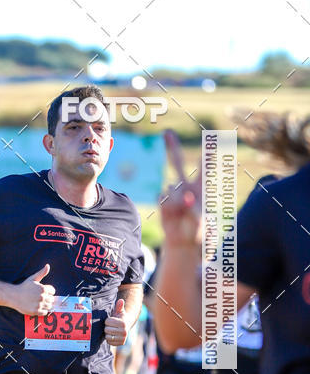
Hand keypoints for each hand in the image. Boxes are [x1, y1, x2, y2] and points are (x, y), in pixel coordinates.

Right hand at [8, 264, 55, 316]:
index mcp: (43, 289)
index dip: (48, 292)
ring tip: (38, 302)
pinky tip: (36, 307)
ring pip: (49, 306)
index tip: (42, 292)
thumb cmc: (24, 287)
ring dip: (45, 305)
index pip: (53, 292)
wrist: (14, 296)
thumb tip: (48, 265)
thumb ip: (42, 272)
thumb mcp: (33, 278)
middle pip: (51, 300)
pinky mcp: (36, 311)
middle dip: (47, 299)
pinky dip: (42, 311)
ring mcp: (39, 304)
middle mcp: (42, 297)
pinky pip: (45, 312)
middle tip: (39, 298)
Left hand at [105, 297, 128, 345]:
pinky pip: (109, 342)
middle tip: (111, 326)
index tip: (111, 320)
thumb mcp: (120, 311)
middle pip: (107, 329)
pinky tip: (112, 335)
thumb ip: (119, 306)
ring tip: (112, 330)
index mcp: (123, 323)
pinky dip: (109, 339)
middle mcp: (124, 331)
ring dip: (107, 333)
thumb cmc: (120, 318)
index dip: (107, 320)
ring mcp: (123, 339)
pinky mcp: (120, 344)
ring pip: (107, 336)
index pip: (107, 322)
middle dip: (107, 327)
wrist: (126, 326)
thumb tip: (121, 300)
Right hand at [160, 130, 202, 246]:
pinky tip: (173, 214)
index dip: (207, 152)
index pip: (205, 168)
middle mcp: (186, 186)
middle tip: (166, 132)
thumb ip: (194, 210)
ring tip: (183, 213)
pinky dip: (168, 206)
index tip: (210, 136)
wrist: (183, 242)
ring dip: (177, 201)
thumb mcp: (201, 224)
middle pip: (177, 162)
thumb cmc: (198, 232)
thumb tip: (185, 198)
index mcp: (202, 188)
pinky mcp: (162, 201)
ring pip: (171, 187)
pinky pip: (162, 198)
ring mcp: (173, 193)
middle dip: (171, 147)